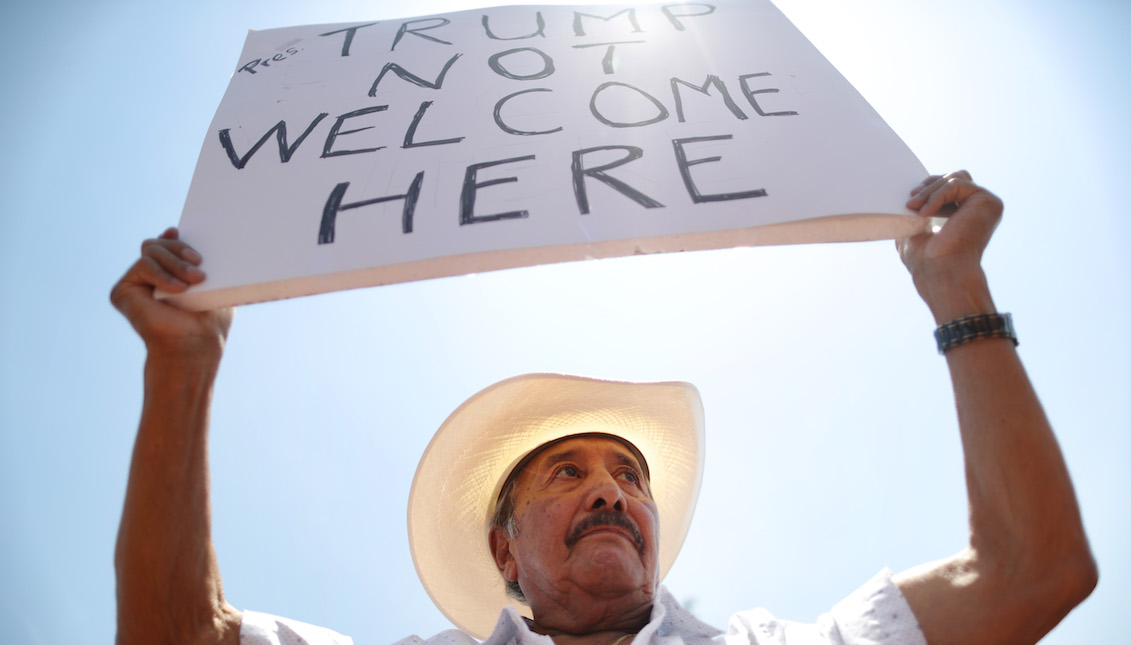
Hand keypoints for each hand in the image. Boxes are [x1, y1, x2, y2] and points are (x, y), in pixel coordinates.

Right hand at [110, 227, 232, 358]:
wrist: (195, 345)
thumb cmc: (209, 320)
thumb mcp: (213, 284)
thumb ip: (199, 262)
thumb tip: (189, 237)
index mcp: (170, 274)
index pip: (167, 245)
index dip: (173, 237)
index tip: (180, 231)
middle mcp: (150, 277)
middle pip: (159, 243)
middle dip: (180, 249)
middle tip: (200, 267)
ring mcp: (135, 283)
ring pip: (151, 249)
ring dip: (176, 263)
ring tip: (196, 280)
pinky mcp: (123, 291)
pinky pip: (143, 265)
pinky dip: (163, 275)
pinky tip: (178, 289)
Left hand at [897, 171, 1002, 320]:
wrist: (940, 272)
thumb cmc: (926, 261)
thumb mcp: (913, 232)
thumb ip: (915, 215)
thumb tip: (906, 202)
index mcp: (964, 215)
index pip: (949, 187)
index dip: (928, 188)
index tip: (909, 201)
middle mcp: (978, 209)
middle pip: (953, 177)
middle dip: (928, 186)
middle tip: (910, 203)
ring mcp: (985, 204)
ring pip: (954, 178)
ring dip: (929, 191)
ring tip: (913, 208)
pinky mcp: (988, 201)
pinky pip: (957, 184)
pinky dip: (937, 195)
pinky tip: (925, 213)